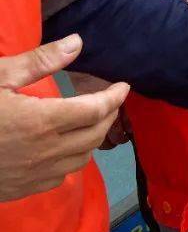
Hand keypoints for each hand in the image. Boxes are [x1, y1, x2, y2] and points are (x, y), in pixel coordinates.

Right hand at [0, 35, 128, 201]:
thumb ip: (40, 61)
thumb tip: (77, 42)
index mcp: (43, 122)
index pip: (96, 110)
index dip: (115, 97)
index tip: (124, 85)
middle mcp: (45, 152)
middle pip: (95, 135)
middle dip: (109, 115)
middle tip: (110, 99)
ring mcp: (33, 175)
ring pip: (81, 159)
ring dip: (93, 138)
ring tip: (92, 120)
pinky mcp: (20, 189)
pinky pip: (60, 176)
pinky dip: (72, 159)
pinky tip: (65, 147)